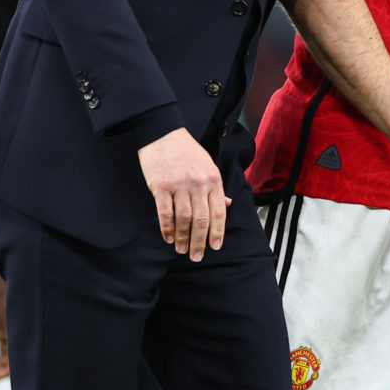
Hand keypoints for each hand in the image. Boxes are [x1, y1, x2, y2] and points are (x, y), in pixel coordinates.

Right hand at [137, 128, 230, 260]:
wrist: (163, 133)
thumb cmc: (187, 151)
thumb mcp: (208, 165)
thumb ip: (217, 187)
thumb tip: (228, 205)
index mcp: (213, 179)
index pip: (219, 211)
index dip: (218, 232)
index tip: (215, 247)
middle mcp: (198, 184)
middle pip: (202, 220)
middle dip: (200, 242)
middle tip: (197, 256)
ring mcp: (179, 185)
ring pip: (184, 219)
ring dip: (183, 238)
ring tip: (182, 250)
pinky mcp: (161, 186)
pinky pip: (165, 213)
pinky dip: (167, 228)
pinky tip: (168, 237)